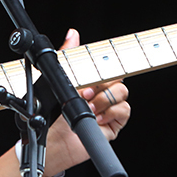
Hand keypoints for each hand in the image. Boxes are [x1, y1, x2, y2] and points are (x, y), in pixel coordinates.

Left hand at [41, 28, 130, 176]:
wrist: (51, 141)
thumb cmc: (51, 114)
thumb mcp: (56, 80)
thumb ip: (67, 55)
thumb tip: (73, 34)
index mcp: (88, 80)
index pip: (105, 65)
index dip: (106, 63)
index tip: (104, 65)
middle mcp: (100, 93)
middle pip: (117, 76)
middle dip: (102, 82)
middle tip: (86, 91)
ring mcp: (107, 108)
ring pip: (122, 92)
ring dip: (104, 98)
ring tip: (88, 107)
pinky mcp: (113, 124)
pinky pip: (124, 110)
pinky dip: (111, 112)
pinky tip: (97, 117)